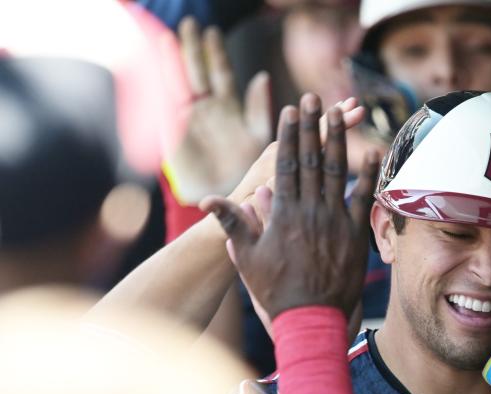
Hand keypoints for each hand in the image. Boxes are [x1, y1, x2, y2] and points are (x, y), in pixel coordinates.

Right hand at [164, 17, 271, 203]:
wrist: (226, 198)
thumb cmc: (246, 170)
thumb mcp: (257, 136)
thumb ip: (257, 107)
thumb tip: (263, 77)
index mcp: (230, 108)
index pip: (221, 74)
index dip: (216, 53)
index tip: (212, 31)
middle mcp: (208, 108)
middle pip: (198, 70)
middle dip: (193, 47)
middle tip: (190, 22)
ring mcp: (189, 118)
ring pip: (179, 82)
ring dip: (173, 61)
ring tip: (169, 36)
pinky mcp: (173, 131)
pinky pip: (164, 105)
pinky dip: (158, 88)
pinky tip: (152, 71)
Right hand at [202, 95, 379, 318]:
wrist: (310, 317)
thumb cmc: (275, 289)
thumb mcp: (246, 256)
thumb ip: (233, 222)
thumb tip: (210, 198)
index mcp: (283, 214)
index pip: (285, 165)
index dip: (289, 136)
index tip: (291, 112)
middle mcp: (310, 211)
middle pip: (311, 160)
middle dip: (312, 126)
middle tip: (314, 98)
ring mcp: (334, 221)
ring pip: (337, 172)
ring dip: (338, 140)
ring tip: (341, 113)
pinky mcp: (354, 234)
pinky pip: (362, 199)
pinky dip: (368, 175)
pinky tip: (373, 151)